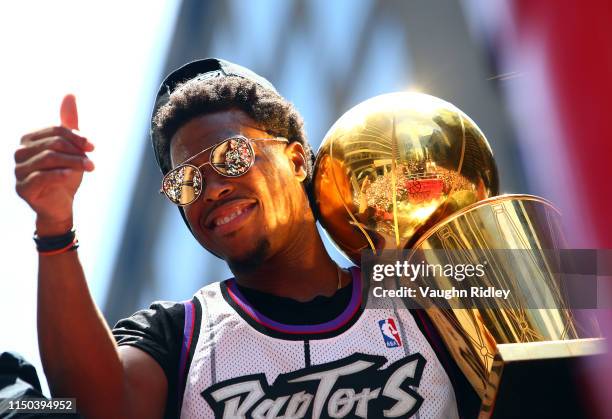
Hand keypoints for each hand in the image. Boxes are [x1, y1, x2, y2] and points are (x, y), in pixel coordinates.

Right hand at [14, 94, 94, 234]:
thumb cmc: (65, 174)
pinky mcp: (22, 188)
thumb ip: (69, 124)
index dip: (76, 137)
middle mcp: (19, 153)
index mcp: (29, 140)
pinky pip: (42, 177)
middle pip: (53, 144)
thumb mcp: (71, 149)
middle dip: (76, 151)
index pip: (55, 131)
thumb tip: (70, 94)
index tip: (92, 147)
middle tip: (92, 161)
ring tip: (89, 168)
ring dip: (73, 163)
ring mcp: (18, 171)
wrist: (60, 205)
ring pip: (49, 159)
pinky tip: (73, 176)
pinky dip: (60, 174)